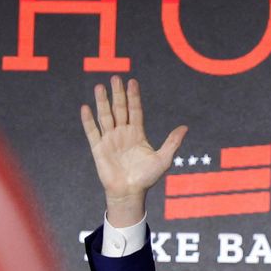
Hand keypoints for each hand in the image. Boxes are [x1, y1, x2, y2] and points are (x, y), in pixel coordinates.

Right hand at [81, 76, 186, 226]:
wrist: (130, 193)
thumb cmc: (146, 178)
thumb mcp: (163, 159)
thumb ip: (172, 142)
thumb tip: (185, 127)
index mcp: (137, 133)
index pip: (134, 110)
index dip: (133, 96)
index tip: (132, 82)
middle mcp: (122, 133)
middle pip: (119, 109)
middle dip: (117, 93)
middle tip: (115, 77)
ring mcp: (110, 140)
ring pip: (105, 116)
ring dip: (102, 102)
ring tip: (100, 87)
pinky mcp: (99, 148)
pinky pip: (92, 131)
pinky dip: (88, 120)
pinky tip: (86, 108)